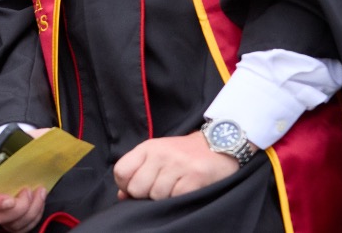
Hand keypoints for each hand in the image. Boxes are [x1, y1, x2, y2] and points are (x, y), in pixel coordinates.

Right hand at [0, 127, 51, 231]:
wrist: (27, 153)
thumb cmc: (22, 146)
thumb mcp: (27, 138)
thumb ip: (34, 136)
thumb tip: (47, 136)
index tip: (10, 198)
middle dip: (19, 208)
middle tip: (29, 190)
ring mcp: (1, 210)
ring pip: (11, 224)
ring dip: (29, 212)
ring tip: (38, 193)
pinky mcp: (14, 217)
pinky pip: (22, 227)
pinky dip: (33, 218)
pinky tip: (40, 201)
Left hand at [112, 132, 237, 200]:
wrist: (221, 143)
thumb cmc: (185, 153)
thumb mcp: (157, 155)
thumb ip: (138, 172)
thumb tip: (122, 195)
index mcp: (148, 148)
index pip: (121, 171)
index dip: (126, 185)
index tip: (138, 187)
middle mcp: (161, 154)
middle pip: (137, 188)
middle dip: (146, 194)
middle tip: (161, 187)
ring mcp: (178, 164)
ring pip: (157, 196)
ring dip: (165, 197)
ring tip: (176, 186)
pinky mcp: (195, 176)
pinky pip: (176, 198)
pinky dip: (180, 198)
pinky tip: (186, 188)